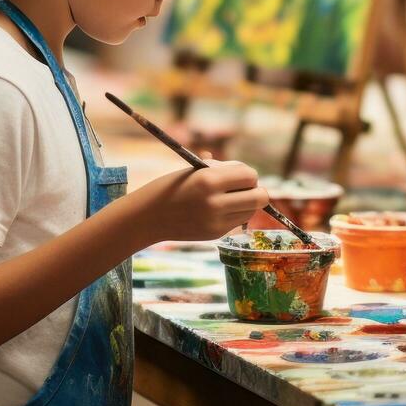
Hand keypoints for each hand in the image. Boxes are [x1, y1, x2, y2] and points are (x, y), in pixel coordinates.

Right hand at [132, 161, 266, 243]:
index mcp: (208, 180)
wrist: (146, 217)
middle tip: (241, 187)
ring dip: (246, 203)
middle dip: (254, 190)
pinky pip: (238, 221)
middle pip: (260, 197)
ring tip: (229, 198)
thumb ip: (222, 171)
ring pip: (252, 211)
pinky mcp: (215, 234)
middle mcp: (215, 203)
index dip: (247, 174)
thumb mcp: (194, 171)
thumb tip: (248, 175)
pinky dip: (235, 214)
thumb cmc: (170, 187)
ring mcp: (216, 222)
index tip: (237, 174)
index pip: (249, 176)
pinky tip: (218, 210)